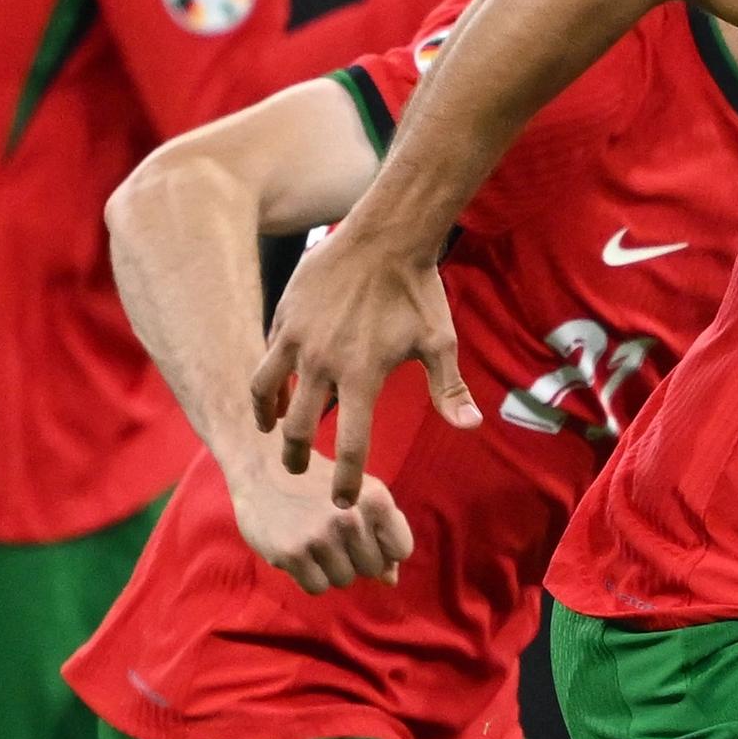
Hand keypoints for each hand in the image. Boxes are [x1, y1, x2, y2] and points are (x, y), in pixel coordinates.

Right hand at [229, 463, 414, 595]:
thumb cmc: (319, 483)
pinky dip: (311, 577)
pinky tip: (302, 553)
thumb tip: (391, 580)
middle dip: (357, 559)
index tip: (368, 540)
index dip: (386, 550)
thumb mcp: (359, 494)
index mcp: (375, 499)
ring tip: (317, 543)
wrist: (263, 469)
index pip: (401, 549)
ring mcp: (320, 537)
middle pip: (372, 569)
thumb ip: (381, 533)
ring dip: (333, 569)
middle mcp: (351, 518)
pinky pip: (317, 588)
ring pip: (344, 580)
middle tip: (335, 538)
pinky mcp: (291, 554)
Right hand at [248, 224, 479, 506]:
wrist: (386, 237)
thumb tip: (470, 428)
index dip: (348, 480)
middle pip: (299, 430)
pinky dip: (267, 381)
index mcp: (364, 375)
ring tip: (276, 435)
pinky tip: (275, 392)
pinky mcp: (284, 318)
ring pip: (268, 393)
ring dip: (271, 422)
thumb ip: (448, 390)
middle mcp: (324, 363)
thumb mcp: (439, 342)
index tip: (345, 502)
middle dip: (298, 459)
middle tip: (301, 474)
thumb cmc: (418, 291)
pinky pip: (266, 358)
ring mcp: (299, 339)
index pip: (352, 444)